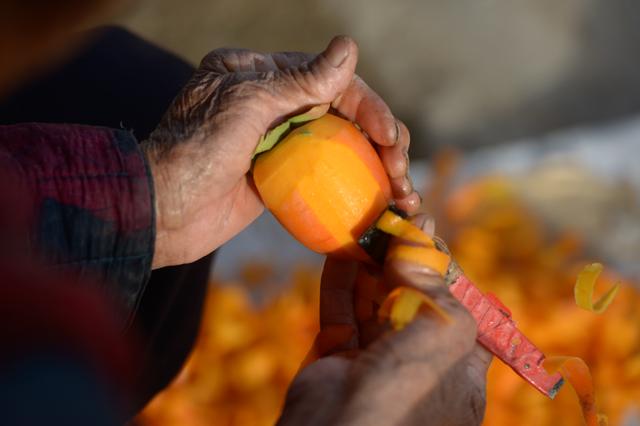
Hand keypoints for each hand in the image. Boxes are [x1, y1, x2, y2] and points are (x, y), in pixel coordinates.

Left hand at [143, 36, 419, 268]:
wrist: (160, 212)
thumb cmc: (195, 151)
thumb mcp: (247, 107)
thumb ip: (300, 82)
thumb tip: (349, 46)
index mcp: (258, 74)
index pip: (329, 80)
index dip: (367, 105)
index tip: (389, 137)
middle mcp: (271, 102)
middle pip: (341, 112)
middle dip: (380, 138)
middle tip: (401, 169)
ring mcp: (276, 141)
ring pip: (339, 144)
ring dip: (375, 166)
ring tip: (402, 191)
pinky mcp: (278, 176)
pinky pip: (325, 174)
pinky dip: (353, 185)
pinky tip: (379, 201)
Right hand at [278, 216, 491, 425]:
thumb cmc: (407, 389)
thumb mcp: (441, 331)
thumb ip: (431, 281)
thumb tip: (419, 232)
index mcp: (457, 370)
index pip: (460, 313)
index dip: (446, 272)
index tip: (428, 235)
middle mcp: (418, 365)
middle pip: (413, 300)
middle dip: (404, 259)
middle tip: (393, 217)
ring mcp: (375, 362)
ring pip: (374, 301)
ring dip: (370, 263)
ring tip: (366, 223)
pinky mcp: (337, 358)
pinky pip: (341, 311)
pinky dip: (340, 278)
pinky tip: (340, 248)